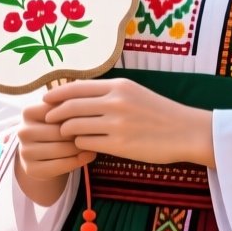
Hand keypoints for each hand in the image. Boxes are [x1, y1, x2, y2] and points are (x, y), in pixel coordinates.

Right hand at [16, 99, 95, 181]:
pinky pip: (60, 165)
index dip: (76, 114)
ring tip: (92, 144)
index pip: (58, 111)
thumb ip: (68, 105)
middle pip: (60, 131)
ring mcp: (25, 152)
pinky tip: (88, 156)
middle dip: (79, 133)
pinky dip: (77, 161)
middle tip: (95, 133)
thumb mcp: (56, 113)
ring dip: (81, 148)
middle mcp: (22, 131)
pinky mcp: (30, 169)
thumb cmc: (53, 128)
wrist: (40, 154)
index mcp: (27, 112)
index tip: (90, 116)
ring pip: (61, 149)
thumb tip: (87, 111)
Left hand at [43, 78, 215, 166]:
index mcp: (119, 86)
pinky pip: (86, 142)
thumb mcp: (134, 92)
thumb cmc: (159, 112)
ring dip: (66, 130)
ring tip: (65, 133)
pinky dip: (79, 143)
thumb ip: (109, 92)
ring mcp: (116, 123)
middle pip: (71, 106)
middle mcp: (115, 102)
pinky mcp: (119, 144)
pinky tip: (82, 144)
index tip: (45, 99)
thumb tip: (78, 94)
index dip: (57, 93)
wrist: (186, 131)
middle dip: (54, 113)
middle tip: (47, 119)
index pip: (77, 87)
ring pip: (75, 125)